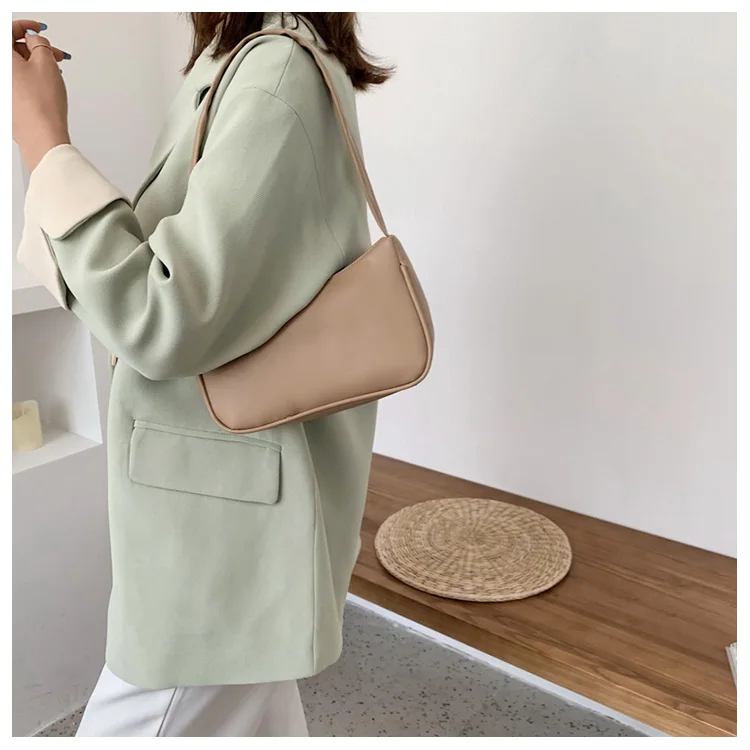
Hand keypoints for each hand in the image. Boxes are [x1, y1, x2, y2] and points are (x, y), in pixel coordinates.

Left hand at [12, 20, 71, 171]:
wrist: (42, 137)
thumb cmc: (41, 105)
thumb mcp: (46, 63)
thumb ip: (40, 44)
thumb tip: (35, 41)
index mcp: (1, 59)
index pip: (8, 31)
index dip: (26, 27)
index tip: (38, 29)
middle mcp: (0, 75)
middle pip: (13, 50)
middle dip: (35, 49)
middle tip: (54, 53)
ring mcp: (3, 91)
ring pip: (17, 67)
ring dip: (36, 65)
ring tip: (55, 72)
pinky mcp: (9, 103)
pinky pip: (19, 83)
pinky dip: (32, 79)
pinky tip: (47, 85)